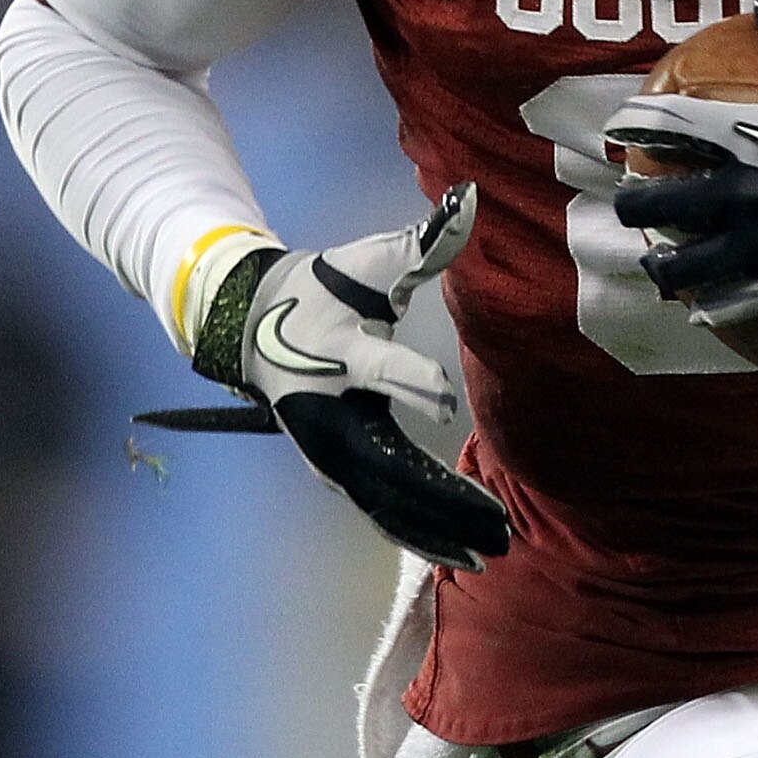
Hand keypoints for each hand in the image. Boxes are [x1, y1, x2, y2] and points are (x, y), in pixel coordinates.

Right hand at [136, 186, 509, 571]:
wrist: (257, 326)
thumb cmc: (325, 289)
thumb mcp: (369, 262)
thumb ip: (423, 243)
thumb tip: (472, 200)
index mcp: (341, 354)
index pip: (378, 367)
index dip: (409, 379)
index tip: (444, 395)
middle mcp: (331, 415)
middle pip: (388, 465)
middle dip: (445, 498)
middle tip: (501, 525)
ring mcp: (329, 452)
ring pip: (387, 502)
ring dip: (439, 529)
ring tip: (495, 551)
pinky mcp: (337, 472)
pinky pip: (382, 511)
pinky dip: (419, 535)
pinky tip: (461, 557)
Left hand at [606, 0, 757, 327]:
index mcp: (751, 135)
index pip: (666, 125)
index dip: (635, 123)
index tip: (622, 126)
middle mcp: (742, 194)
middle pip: (654, 203)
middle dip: (634, 198)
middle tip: (634, 194)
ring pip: (680, 266)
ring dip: (662, 260)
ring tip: (659, 257)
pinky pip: (729, 305)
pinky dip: (708, 306)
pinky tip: (700, 307)